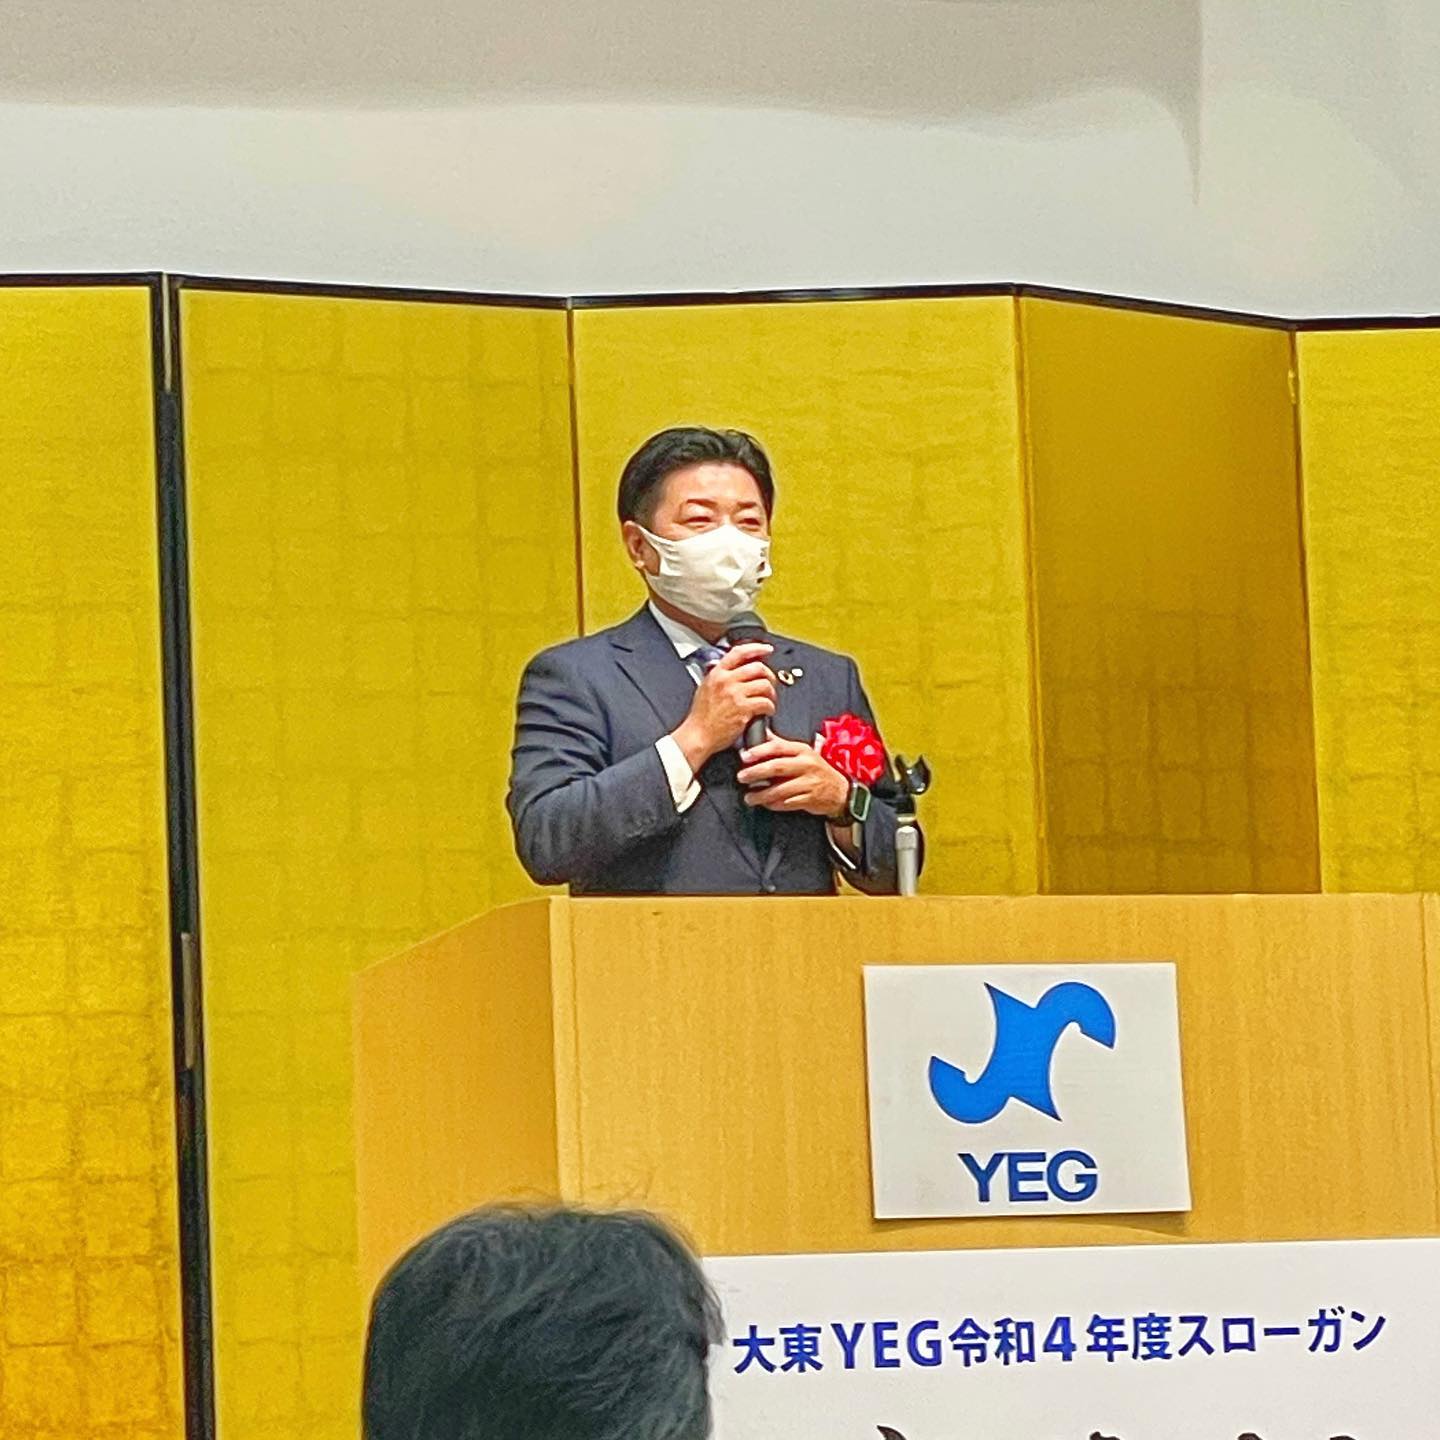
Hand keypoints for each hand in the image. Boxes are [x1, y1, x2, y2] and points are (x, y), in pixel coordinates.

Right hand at [670, 643, 776, 769]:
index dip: (757, 648)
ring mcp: (735, 695)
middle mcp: (726, 681)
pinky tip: (767, 711)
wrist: (698, 735)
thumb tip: (734, 669)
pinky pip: (765, 703)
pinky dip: (770, 707)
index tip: (767, 649)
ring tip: (768, 700)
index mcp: (717, 673)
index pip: (739, 652)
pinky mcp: (743, 710)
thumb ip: (719, 676)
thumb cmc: (701, 717)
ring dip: (771, 693)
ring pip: (764, 685)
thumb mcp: (705, 687)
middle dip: (769, 675)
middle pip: (758, 668)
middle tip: (771, 683)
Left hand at [736, 735, 850, 816]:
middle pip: (777, 767)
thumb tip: (760, 733)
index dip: (759, 751)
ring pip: (781, 789)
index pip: (778, 747)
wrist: (840, 791)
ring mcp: (809, 783)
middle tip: (741, 777)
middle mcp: (807, 765)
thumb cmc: (816, 770)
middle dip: (756, 772)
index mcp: (802, 751)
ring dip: (762, 794)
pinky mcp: (810, 799)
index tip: (744, 756)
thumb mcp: (802, 753)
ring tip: (749, 797)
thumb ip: (781, 745)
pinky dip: (774, 804)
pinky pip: (788, 803)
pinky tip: (765, 804)